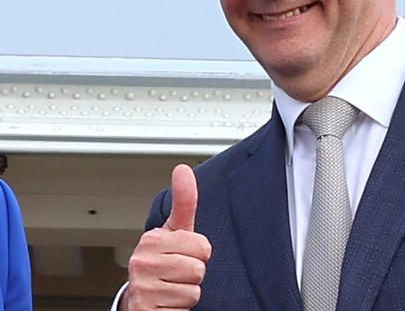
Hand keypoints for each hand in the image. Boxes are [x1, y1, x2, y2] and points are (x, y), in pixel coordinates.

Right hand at [120, 164, 211, 310]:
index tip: (183, 255)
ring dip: (186, 294)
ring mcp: (141, 287)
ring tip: (171, 289)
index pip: (203, 246)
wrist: (140, 301)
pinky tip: (166, 304)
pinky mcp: (144, 310)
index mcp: (152, 239)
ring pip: (193, 291)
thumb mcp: (175, 231)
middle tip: (177, 275)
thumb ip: (184, 202)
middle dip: (193, 275)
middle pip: (199, 269)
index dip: (199, 254)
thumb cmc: (163, 262)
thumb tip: (183, 169)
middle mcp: (142, 262)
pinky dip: (179, 310)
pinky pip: (183, 309)